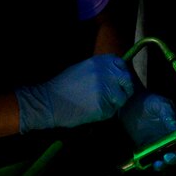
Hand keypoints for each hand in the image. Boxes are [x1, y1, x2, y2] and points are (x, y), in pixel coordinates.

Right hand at [16, 54, 134, 131]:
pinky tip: (92, 110)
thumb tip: (116, 73)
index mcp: (99, 62)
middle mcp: (105, 73)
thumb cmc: (63, 85)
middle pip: (127, 80)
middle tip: (118, 95)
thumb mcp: (83, 68)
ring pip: (121, 98)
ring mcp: (106, 90)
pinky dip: (105, 112)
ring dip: (114, 103)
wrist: (49, 102)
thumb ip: (101, 69)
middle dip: (125, 89)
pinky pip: (111, 111)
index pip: (121, 64)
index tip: (120, 80)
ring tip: (99, 104)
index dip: (122, 73)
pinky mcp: (103, 106)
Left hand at [120, 88, 175, 168]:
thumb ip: (170, 117)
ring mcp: (159, 143)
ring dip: (163, 163)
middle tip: (169, 158)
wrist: (132, 101)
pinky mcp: (146, 147)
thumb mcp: (163, 105)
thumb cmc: (151, 101)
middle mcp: (171, 138)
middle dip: (175, 158)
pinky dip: (151, 161)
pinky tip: (150, 162)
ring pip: (164, 157)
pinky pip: (150, 157)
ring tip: (159, 164)